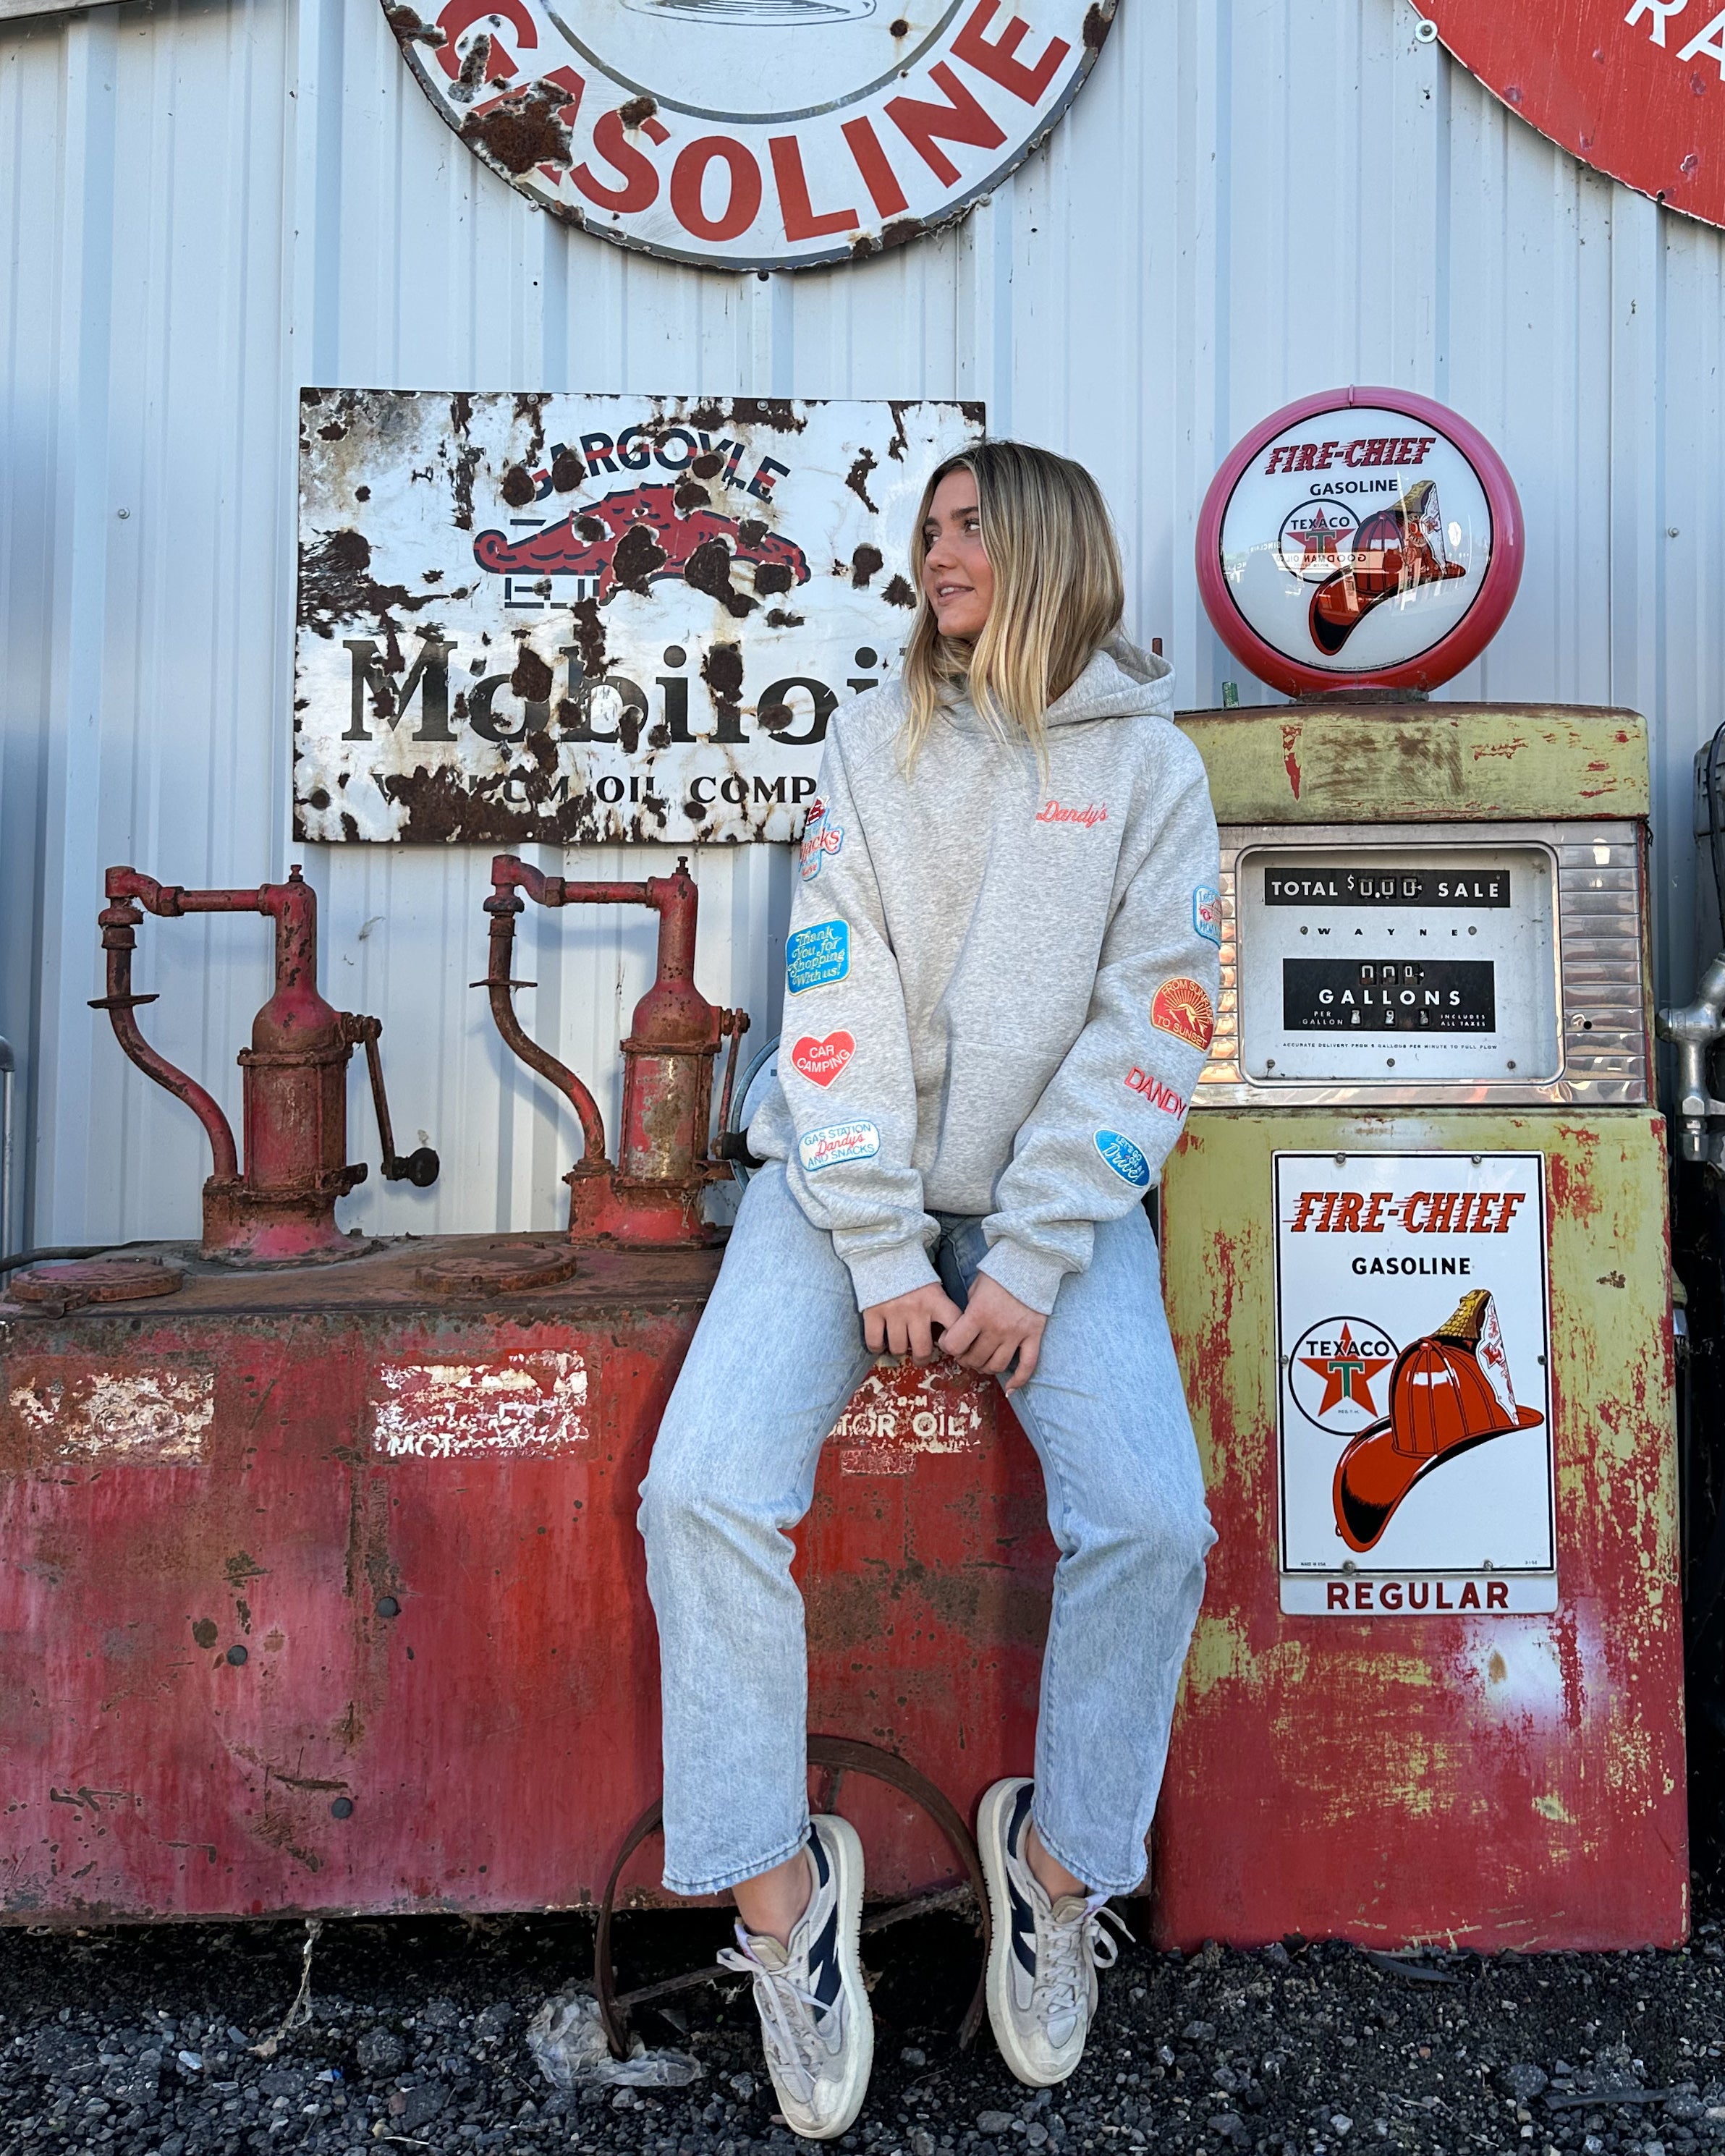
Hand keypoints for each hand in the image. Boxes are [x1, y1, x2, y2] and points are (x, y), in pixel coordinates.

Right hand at [863, 1282, 963, 1362]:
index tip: (949, 1347)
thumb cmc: (912, 1274)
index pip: (954, 1326)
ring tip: (900, 1344)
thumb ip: (940, 1307)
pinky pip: (874, 1342)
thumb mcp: (933, 1287)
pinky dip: (877, 1347)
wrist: (884, 1252)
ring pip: (898, 1348)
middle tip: (920, 1356)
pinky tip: (881, 1342)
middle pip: (922, 1349)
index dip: (955, 1343)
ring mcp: (893, 1311)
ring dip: (899, 1351)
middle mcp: (915, 1308)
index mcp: (935, 1300)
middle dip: (922, 1358)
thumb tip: (948, 1336)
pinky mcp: (872, 1312)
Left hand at [940, 1273, 1045, 1392]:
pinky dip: (1019, 1381)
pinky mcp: (1034, 1336)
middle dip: (964, 1358)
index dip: (946, 1346)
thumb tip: (957, 1331)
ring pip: (996, 1366)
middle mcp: (996, 1328)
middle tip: (963, 1352)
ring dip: (984, 1368)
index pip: (954, 1344)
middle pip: (974, 1358)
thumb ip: (966, 1311)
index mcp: (978, 1314)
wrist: (1031, 1263)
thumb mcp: (974, 1289)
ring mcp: (1017, 1334)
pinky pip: (1027, 1366)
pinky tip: (1010, 1388)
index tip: (947, 1341)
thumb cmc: (998, 1274)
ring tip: (981, 1361)